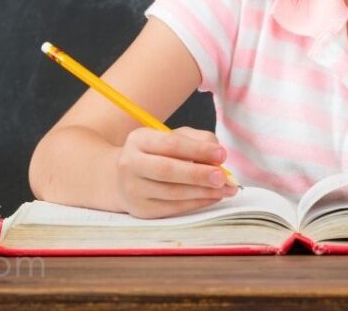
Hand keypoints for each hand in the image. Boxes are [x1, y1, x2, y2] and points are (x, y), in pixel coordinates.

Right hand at [114, 125, 238, 218]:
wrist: (122, 177)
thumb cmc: (156, 154)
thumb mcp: (171, 137)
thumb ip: (196, 140)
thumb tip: (218, 156)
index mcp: (139, 139)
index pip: (170, 143)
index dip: (198, 149)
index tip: (222, 154)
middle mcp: (131, 164)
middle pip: (167, 170)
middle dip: (199, 174)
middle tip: (223, 177)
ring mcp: (133, 189)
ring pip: (172, 193)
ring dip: (203, 192)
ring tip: (225, 189)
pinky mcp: (141, 210)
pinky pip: (173, 208)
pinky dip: (196, 203)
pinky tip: (211, 197)